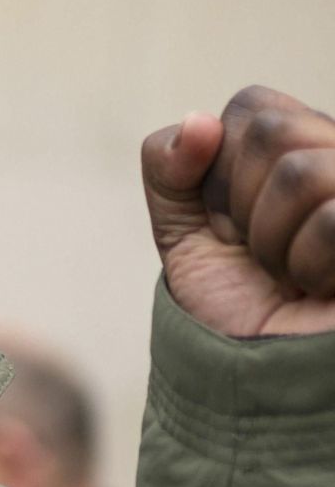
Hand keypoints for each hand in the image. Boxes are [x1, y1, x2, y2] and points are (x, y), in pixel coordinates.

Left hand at [142, 85, 334, 336]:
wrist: (261, 379)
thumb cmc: (235, 304)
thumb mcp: (182, 230)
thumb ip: (168, 167)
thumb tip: (198, 122)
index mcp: (305, 146)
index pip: (252, 107)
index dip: (220, 171)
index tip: (231, 223)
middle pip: (274, 133)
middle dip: (243, 206)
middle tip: (263, 252)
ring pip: (303, 172)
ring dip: (274, 242)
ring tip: (294, 273)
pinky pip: (334, 220)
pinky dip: (308, 265)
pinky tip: (323, 287)